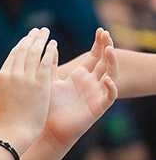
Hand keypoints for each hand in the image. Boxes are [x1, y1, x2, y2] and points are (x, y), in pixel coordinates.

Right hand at [0, 28, 56, 149]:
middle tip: (40, 30)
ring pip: (35, 53)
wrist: (14, 131)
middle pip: (24, 49)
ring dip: (41, 40)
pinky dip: (50, 51)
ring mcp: (27, 79)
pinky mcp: (40, 84)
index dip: (22, 43)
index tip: (29, 36)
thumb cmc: (5, 117)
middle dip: (32, 37)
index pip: (14, 53)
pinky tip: (54, 44)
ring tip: (46, 33)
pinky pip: (46, 62)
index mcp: (3, 76)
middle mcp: (14, 74)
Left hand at [45, 29, 117, 145]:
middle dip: (107, 47)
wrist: (48, 129)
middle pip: (105, 62)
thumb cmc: (49, 106)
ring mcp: (96, 94)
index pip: (94, 56)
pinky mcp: (98, 107)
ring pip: (111, 75)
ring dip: (112, 63)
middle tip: (106, 34)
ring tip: (110, 50)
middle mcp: (91, 83)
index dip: (99, 43)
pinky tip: (106, 79)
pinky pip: (110, 96)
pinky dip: (111, 88)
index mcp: (80, 76)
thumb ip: (50, 64)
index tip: (100, 30)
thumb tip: (49, 45)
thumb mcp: (48, 81)